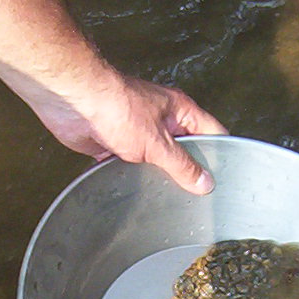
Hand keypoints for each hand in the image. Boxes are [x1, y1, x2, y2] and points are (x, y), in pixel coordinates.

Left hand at [23, 70, 227, 194]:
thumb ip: (182, 165)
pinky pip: (129, 166)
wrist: (74, 102)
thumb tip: (204, 182)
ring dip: (155, 175)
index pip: (211, 132)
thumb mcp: (158, 143)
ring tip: (166, 197)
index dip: (219, 154)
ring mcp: (137, 132)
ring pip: (155, 160)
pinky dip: (130, 177)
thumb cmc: (116, 106)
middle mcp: (160, 120)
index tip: (223, 178)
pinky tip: (134, 191)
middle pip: (183, 150)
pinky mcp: (114, 144)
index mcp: (179, 111)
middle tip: (195, 195)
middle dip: (186, 170)